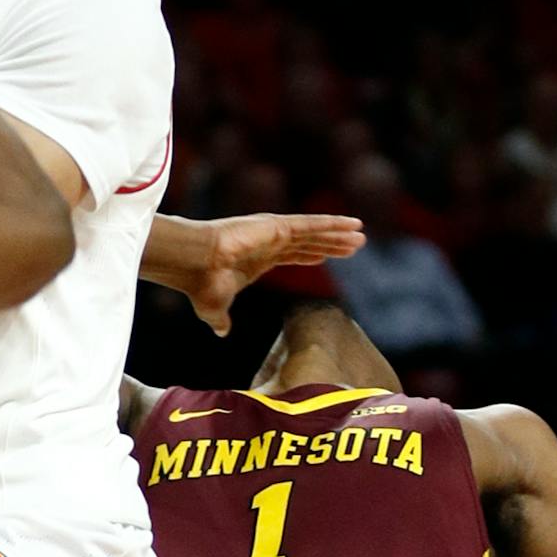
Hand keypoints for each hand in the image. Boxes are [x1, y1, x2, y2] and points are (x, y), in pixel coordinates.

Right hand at [184, 213, 365, 335]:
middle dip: (331, 245)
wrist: (195, 264)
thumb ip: (222, 320)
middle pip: (308, 243)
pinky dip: (334, 223)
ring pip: (314, 233)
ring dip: (338, 234)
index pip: (293, 256)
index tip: (327, 257)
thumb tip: (221, 332)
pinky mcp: (278, 225)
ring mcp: (274, 231)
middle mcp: (269, 242)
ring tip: (360, 234)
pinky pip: (312, 224)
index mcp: (259, 260)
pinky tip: (353, 225)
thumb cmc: (202, 284)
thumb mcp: (215, 309)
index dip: (312, 256)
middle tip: (354, 245)